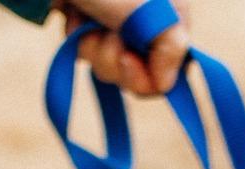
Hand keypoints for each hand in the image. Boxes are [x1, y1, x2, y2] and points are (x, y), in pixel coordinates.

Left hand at [55, 0, 190, 95]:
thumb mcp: (148, 10)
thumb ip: (170, 46)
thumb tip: (167, 83)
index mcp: (169, 11)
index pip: (171, 67)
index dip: (147, 76)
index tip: (126, 59)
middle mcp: (146, 18)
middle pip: (137, 74)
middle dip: (114, 59)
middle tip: (103, 33)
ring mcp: (116, 21)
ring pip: (109, 66)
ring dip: (92, 47)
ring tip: (85, 18)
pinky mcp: (89, 21)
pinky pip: (86, 52)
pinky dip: (77, 38)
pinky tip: (74, 14)